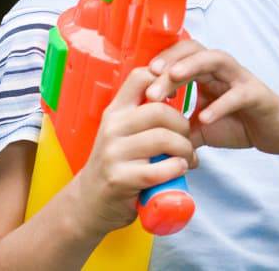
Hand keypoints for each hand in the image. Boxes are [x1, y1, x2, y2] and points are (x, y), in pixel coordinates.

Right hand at [70, 67, 195, 234]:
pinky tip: (178, 171)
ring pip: (163, 139)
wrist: (90, 200)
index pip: (140, 77)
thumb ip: (142, 117)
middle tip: (188, 140)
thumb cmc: (116, 165)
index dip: (166, 81)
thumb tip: (180, 102)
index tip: (177, 98)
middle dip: (183, 126)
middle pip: (160, 110)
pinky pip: (160, 169)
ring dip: (185, 150)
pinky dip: (177, 169)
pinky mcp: (120, 178)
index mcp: (115, 112)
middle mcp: (112, 128)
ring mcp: (114, 153)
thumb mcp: (121, 133)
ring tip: (187, 159)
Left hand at [145, 40, 278, 154]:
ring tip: (172, 78)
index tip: (140, 80)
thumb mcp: (201, 128)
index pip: (178, 56)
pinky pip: (237, 95)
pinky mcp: (257, 95)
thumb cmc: (237, 123)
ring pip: (215, 60)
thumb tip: (152, 141)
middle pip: (192, 52)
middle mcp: (220, 69)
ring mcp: (239, 79)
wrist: (275, 132)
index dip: (159, 62)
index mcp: (204, 72)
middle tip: (150, 82)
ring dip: (191, 66)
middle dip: (169, 62)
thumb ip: (179, 130)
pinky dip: (220, 104)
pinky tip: (204, 116)